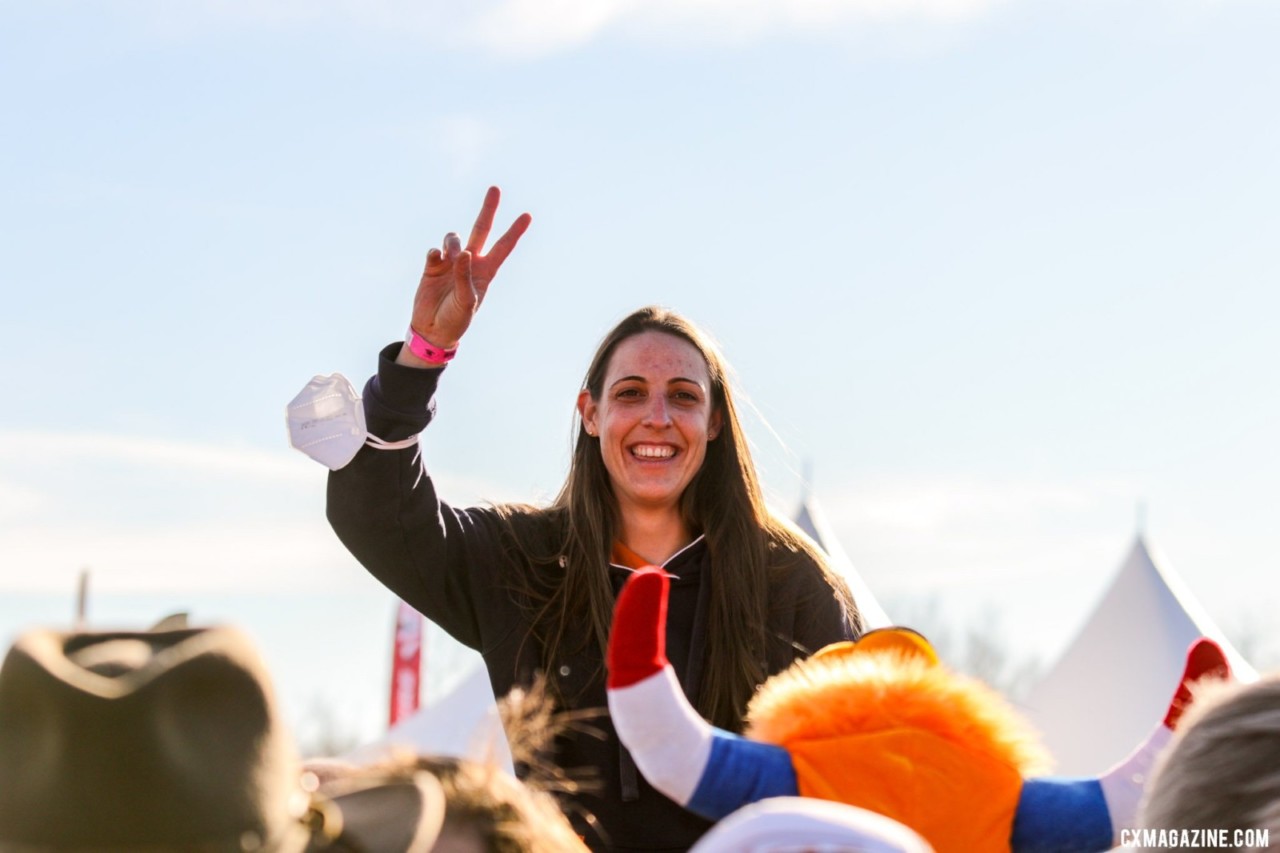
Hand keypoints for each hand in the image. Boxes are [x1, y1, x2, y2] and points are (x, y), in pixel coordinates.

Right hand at [408, 186, 531, 353]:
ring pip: (454, 237)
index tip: (527, 215)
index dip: (515, 231)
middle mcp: (470, 262)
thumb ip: (465, 277)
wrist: (432, 329)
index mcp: (486, 271)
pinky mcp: (432, 265)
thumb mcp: (467, 302)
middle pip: (481, 229)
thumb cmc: (456, 320)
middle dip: (488, 209)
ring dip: (453, 242)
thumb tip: (465, 252)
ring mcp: (451, 262)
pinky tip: (436, 260)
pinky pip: (434, 250)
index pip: (503, 247)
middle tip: (495, 188)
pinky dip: (436, 253)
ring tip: (452, 257)